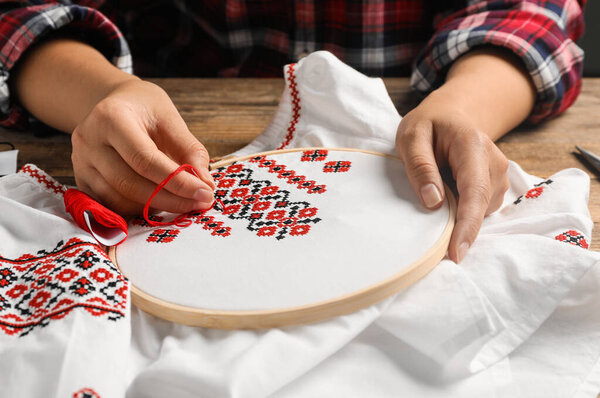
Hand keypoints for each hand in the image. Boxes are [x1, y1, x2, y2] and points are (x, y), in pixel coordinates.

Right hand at [71, 79, 215, 214]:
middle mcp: (88, 141)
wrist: (115, 104)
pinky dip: (138, 209)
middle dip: (170, 199)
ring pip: (119, 199)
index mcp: (110, 118)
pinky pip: (111, 205)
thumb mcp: (171, 119)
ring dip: (155, 207)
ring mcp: (80, 163)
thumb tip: (205, 185)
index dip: (177, 182)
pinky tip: (159, 201)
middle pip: (129, 184)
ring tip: (183, 202)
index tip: (204, 193)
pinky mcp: (81, 181)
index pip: (144, 159)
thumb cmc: (145, 109)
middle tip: (200, 204)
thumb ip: (190, 151)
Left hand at [395, 88, 509, 262]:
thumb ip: (420, 167)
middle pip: (480, 206)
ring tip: (437, 190)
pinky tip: (448, 194)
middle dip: (459, 228)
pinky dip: (462, 210)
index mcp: (473, 145)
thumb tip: (433, 202)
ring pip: (481, 210)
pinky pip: (479, 208)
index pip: (474, 192)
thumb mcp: (411, 137)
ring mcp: (499, 174)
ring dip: (458, 214)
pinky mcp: (495, 185)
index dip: (466, 225)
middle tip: (432, 236)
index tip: (456, 253)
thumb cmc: (428, 125)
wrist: (450, 115)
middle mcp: (494, 161)